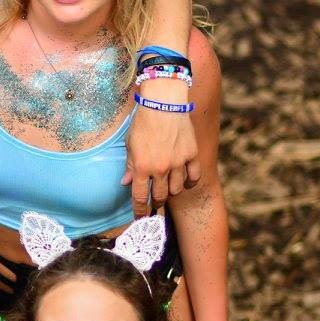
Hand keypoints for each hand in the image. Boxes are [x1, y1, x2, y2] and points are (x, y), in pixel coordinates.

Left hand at [122, 80, 199, 215]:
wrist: (163, 103)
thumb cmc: (143, 122)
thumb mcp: (130, 144)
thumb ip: (130, 165)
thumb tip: (126, 183)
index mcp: (142, 167)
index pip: (140, 197)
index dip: (139, 210)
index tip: (140, 217)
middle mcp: (160, 168)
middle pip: (160, 196)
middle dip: (156, 202)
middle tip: (154, 204)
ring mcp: (178, 163)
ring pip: (177, 189)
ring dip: (172, 192)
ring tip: (168, 188)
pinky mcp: (191, 155)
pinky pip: (193, 177)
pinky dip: (189, 183)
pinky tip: (185, 182)